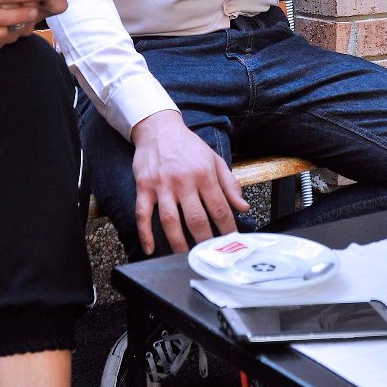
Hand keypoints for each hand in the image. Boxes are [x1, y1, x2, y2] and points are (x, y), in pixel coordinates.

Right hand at [130, 110, 246, 255]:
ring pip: (169, 220)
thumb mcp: (214, 160)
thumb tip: (244, 207)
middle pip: (196, 218)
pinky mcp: (143, 187)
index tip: (230, 242)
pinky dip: (144, 233)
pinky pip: (142, 213)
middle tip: (209, 256)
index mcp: (204, 174)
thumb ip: (230, 185)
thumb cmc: (188, 146)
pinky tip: (149, 248)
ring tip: (185, 258)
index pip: (219, 208)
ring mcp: (161, 185)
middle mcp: (183, 180)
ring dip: (178, 243)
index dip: (227, 229)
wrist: (159, 128)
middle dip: (204, 241)